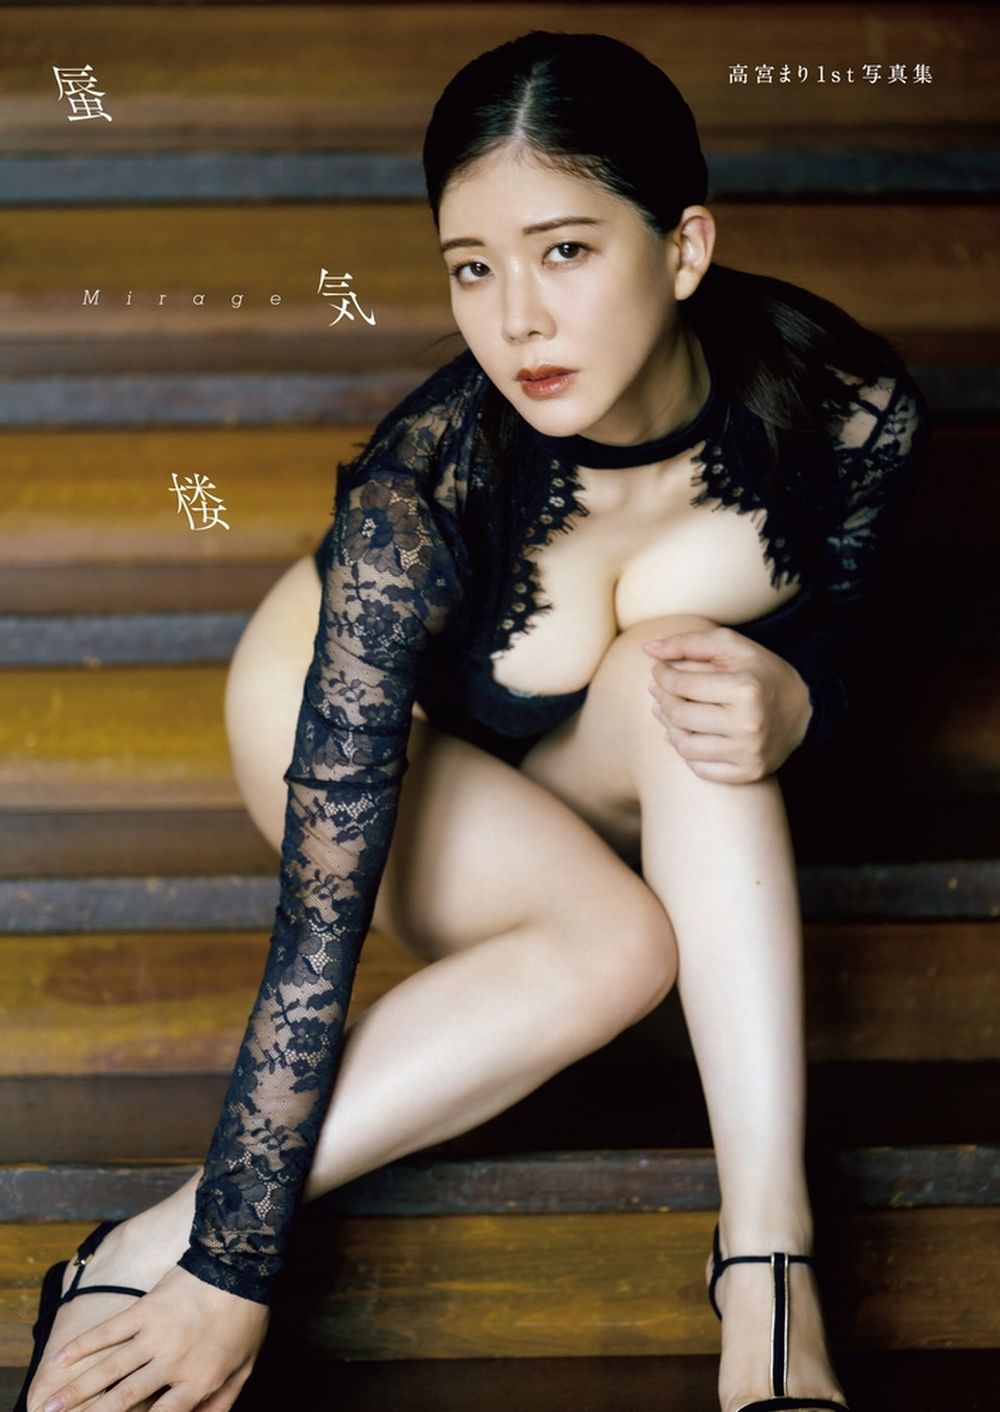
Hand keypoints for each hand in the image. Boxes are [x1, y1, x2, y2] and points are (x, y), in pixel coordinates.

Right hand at [29, 1265, 269, 1411]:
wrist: (240, 1263)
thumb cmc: (246, 1317)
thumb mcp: (245, 1365)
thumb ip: (222, 1402)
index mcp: (198, 1381)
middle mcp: (172, 1362)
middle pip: (124, 1400)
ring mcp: (155, 1334)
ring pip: (108, 1369)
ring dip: (76, 1391)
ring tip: (49, 1409)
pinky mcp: (145, 1309)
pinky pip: (108, 1330)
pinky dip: (82, 1345)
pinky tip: (59, 1359)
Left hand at [642, 624, 812, 782]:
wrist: (803, 710)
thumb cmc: (759, 672)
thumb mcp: (730, 646)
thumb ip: (687, 643)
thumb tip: (647, 649)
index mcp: (745, 689)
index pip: (681, 685)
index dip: (661, 675)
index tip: (660, 669)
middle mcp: (748, 725)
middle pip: (679, 716)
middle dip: (662, 699)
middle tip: (661, 689)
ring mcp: (749, 753)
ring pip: (684, 746)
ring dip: (669, 726)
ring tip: (669, 710)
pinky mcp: (749, 773)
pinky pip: (700, 768)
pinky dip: (687, 751)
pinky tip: (687, 732)